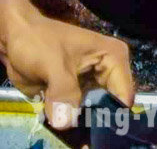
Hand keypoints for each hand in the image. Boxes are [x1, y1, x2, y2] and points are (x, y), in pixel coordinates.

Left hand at [1, 8, 133, 128]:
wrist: (14, 38)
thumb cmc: (39, 42)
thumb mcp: (53, 64)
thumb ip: (63, 92)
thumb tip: (66, 123)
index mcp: (113, 57)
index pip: (124, 92)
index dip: (114, 114)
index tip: (99, 131)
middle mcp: (108, 70)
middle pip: (112, 104)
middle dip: (99, 120)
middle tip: (86, 136)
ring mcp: (92, 82)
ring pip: (96, 110)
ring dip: (85, 122)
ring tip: (75, 132)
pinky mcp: (76, 91)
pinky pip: (80, 111)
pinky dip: (72, 120)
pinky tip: (64, 123)